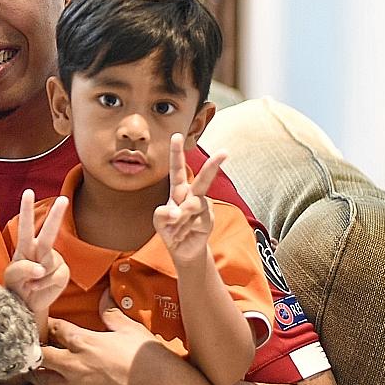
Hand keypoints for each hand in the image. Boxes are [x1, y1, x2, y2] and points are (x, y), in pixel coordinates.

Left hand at [4, 190, 70, 332]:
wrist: (27, 305)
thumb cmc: (16, 287)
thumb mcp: (11, 277)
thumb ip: (21, 269)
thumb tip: (40, 268)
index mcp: (25, 246)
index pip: (25, 226)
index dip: (27, 209)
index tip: (28, 192)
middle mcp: (41, 250)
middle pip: (49, 232)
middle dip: (56, 216)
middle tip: (63, 199)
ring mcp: (54, 261)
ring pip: (48, 264)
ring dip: (37, 278)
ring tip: (31, 285)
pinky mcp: (63, 273)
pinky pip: (55, 277)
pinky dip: (45, 285)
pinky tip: (40, 288)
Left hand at [29, 290, 188, 384]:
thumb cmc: (150, 360)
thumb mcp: (131, 329)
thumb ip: (111, 313)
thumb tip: (104, 296)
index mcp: (85, 342)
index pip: (54, 329)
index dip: (46, 325)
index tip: (43, 324)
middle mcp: (76, 365)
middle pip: (41, 356)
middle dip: (34, 350)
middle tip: (31, 346)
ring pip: (43, 380)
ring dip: (37, 372)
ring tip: (34, 367)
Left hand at [153, 134, 226, 266]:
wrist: (183, 250)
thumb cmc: (171, 229)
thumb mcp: (159, 221)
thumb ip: (162, 214)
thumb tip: (175, 212)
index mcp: (178, 190)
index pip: (177, 169)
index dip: (176, 153)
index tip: (176, 135)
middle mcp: (193, 195)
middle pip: (202, 180)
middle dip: (212, 166)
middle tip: (224, 152)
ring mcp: (203, 207)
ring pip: (191, 206)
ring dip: (180, 218)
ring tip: (176, 227)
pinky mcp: (208, 220)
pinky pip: (195, 221)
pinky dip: (184, 228)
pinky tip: (183, 233)